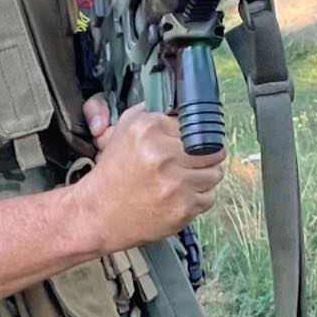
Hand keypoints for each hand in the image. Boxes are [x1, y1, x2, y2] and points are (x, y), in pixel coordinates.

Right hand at [72, 101, 225, 253]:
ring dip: (204, 176)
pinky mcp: (183, 207)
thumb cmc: (115, 171)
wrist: (100, 212)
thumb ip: (152, 113)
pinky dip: (199, 197)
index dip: (192, 133)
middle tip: (191, 161)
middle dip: (205, 154)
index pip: (194, 123)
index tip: (189, 140)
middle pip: (212, 149)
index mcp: (148, 129)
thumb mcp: (124, 129)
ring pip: (215, 173)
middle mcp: (162, 154)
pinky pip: (210, 196)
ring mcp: (175, 182)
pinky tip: (180, 195)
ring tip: (184, 179)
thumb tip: (182, 105)